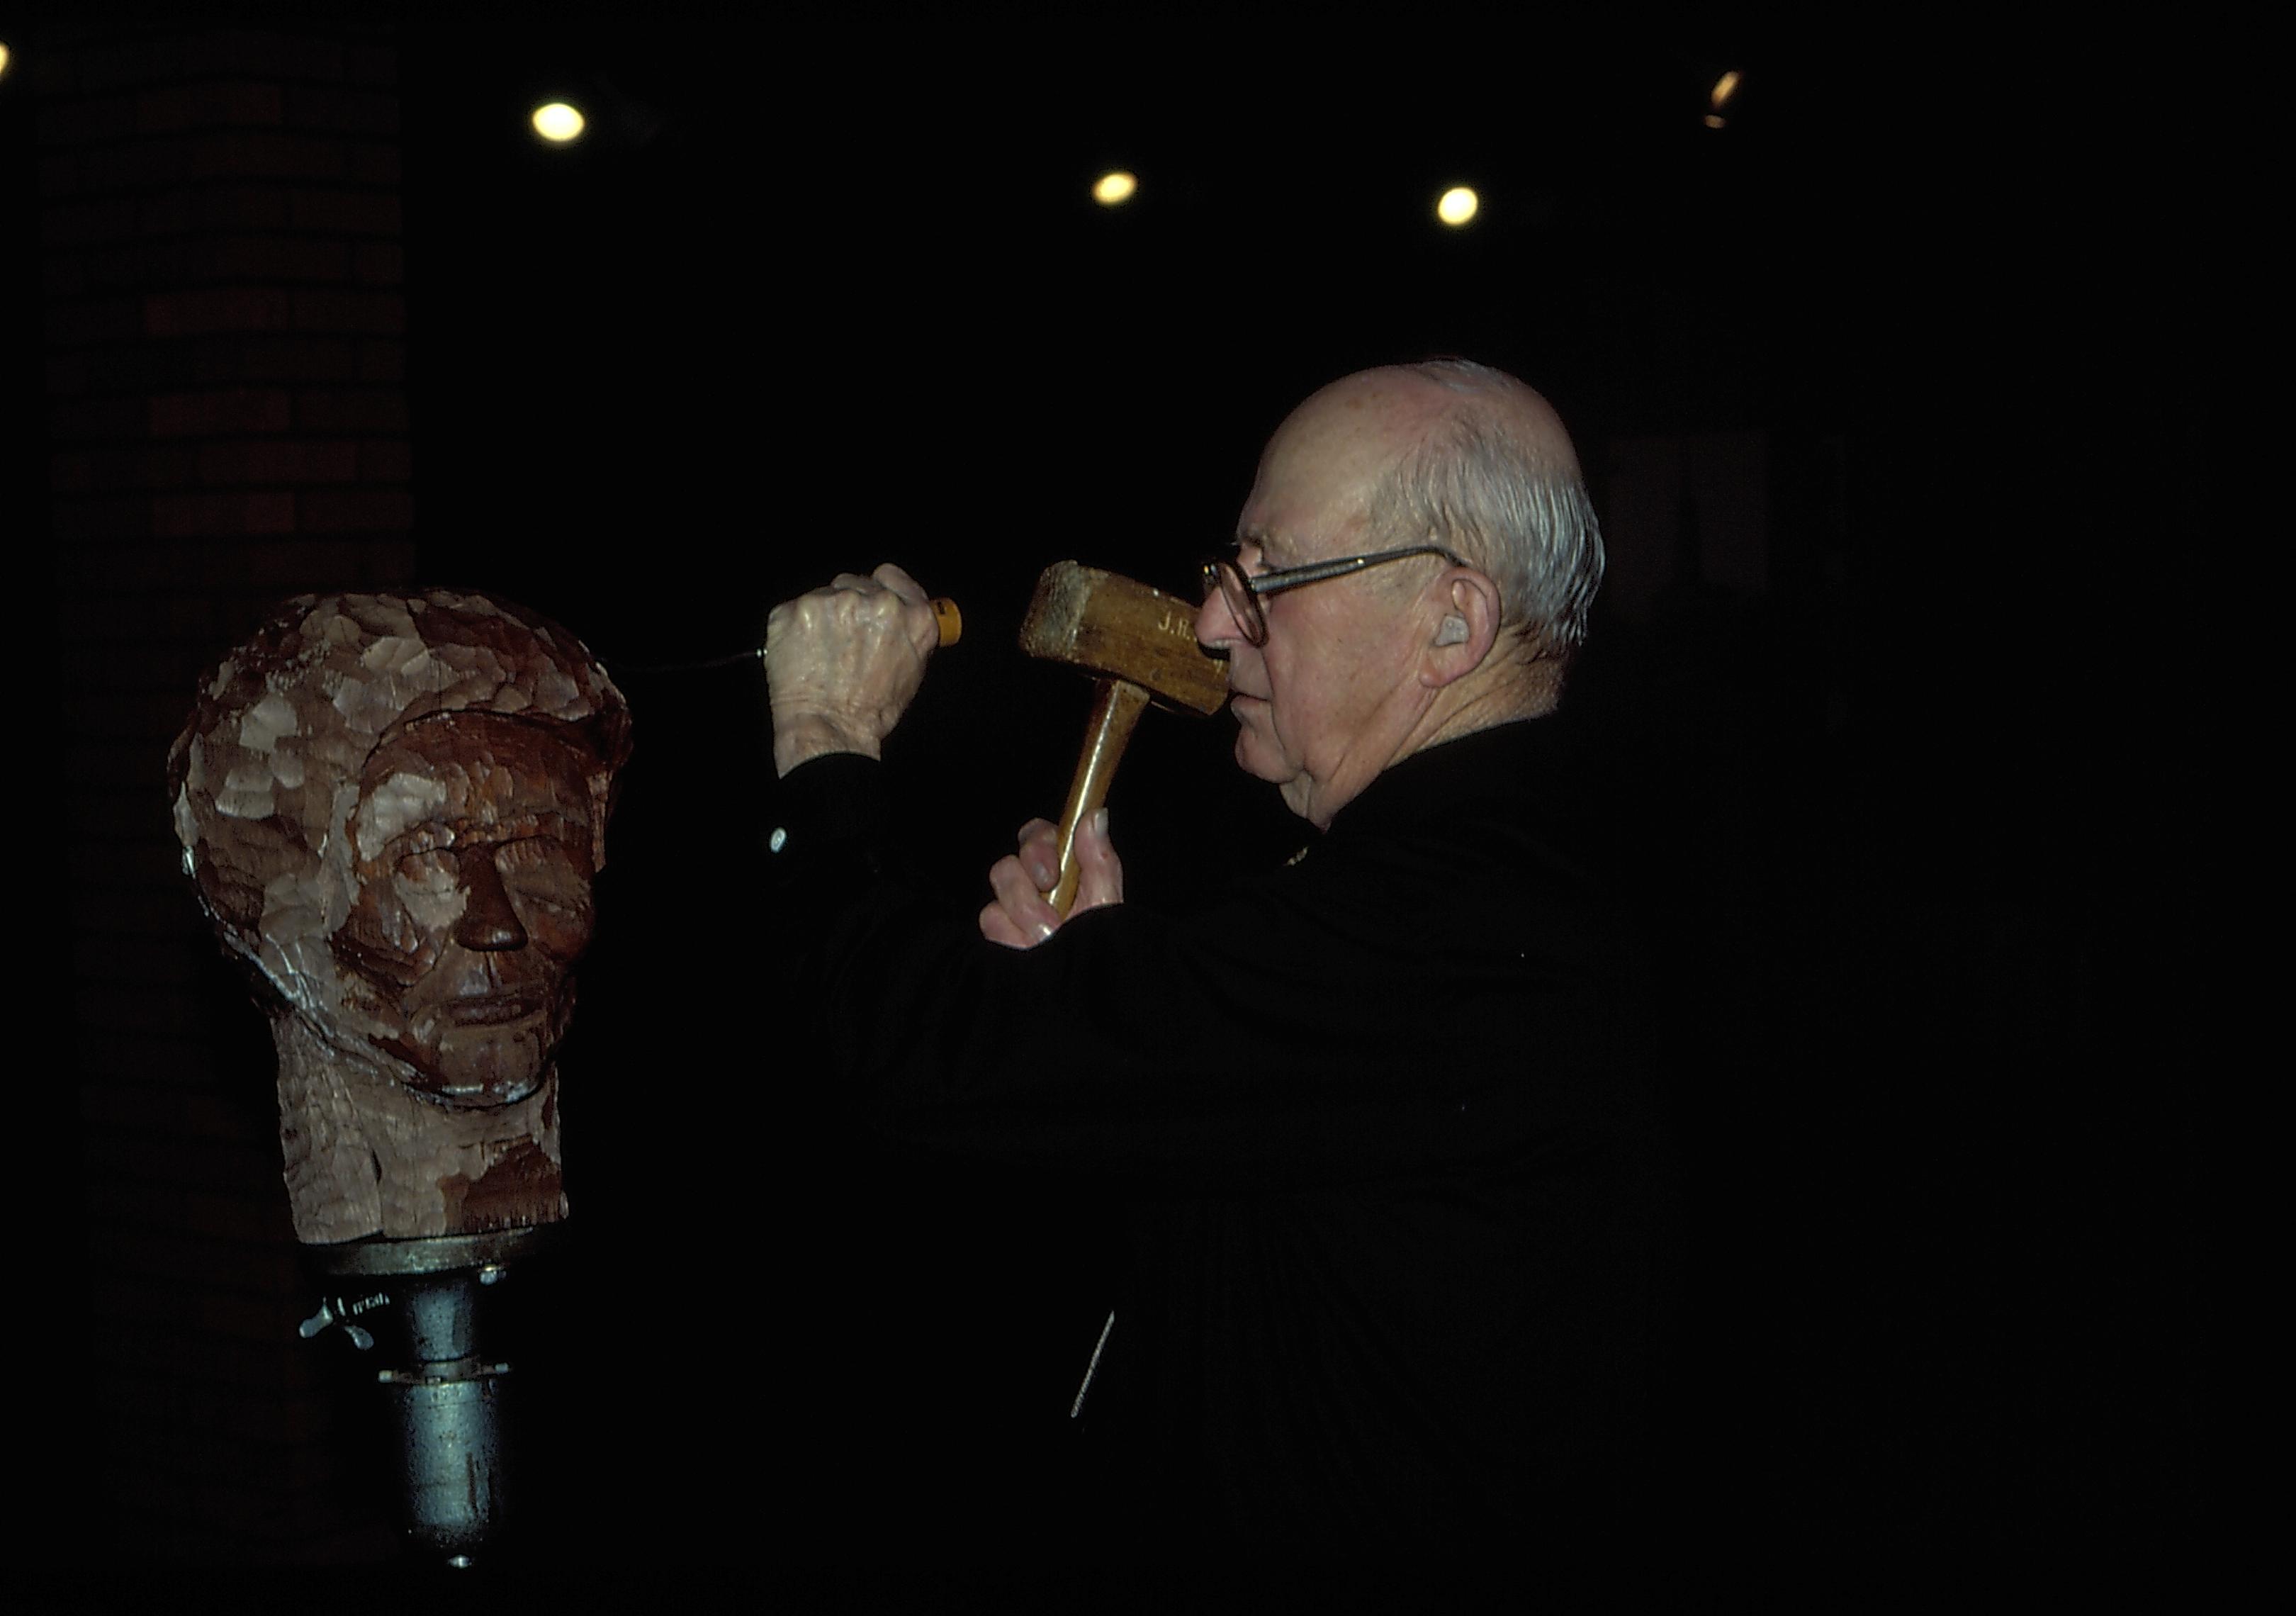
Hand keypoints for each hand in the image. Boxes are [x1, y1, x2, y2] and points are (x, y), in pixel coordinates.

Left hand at [764, 564, 939, 775]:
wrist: (828, 729)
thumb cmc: (870, 711)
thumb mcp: (912, 671)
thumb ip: (909, 633)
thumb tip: (903, 616)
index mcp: (910, 615)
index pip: (891, 576)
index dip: (880, 589)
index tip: (871, 600)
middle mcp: (872, 601)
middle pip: (855, 584)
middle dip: (850, 607)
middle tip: (844, 640)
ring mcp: (830, 601)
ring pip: (824, 596)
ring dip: (823, 617)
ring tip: (822, 653)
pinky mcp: (794, 610)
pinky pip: (795, 610)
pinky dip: (796, 629)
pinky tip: (802, 655)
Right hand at [978, 810, 1123, 947]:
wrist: (1088, 999)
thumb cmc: (1102, 949)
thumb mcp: (1108, 907)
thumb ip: (1100, 862)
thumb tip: (1095, 815)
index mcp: (1063, 871)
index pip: (1037, 835)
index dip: (1038, 843)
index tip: (1053, 870)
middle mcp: (1034, 889)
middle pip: (1008, 863)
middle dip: (1027, 888)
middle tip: (1052, 917)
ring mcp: (1013, 913)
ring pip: (997, 895)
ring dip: (1025, 917)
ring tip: (1049, 940)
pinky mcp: (999, 936)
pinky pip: (992, 922)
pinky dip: (1014, 938)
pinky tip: (1033, 951)